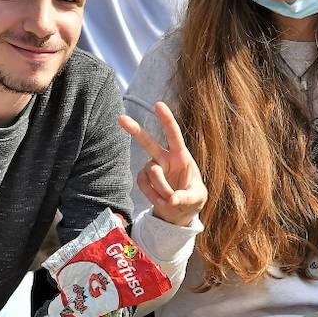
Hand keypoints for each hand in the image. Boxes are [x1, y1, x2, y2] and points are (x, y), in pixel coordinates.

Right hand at [123, 103, 206, 227]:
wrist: (179, 211)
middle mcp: (164, 158)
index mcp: (181, 156)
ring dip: (163, 189)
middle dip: (134, 130)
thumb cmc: (192, 198)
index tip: (158, 104)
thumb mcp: (197, 198)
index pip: (174, 135)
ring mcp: (152, 167)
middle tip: (120, 118)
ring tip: (171, 201)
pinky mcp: (143, 178)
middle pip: (148, 142)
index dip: (166, 120)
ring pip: (153, 173)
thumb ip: (187, 198)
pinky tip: (162, 202)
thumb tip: (172, 200)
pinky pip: (144, 185)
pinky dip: (154, 196)